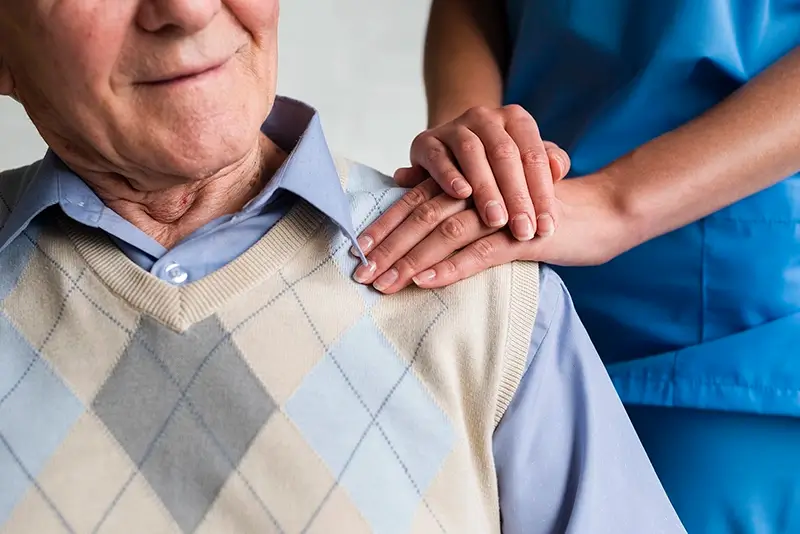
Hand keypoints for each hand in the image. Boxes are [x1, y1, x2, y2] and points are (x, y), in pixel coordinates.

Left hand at [352, 174, 632, 293]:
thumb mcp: (490, 197)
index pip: (416, 200)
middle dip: (390, 247)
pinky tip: (426, 280)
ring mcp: (502, 212)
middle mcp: (480, 191)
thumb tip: (400, 180)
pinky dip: (452, 267)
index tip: (358, 250)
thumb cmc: (535, 208)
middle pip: (423, 216)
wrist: (598, 211)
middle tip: (362, 274)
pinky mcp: (524, 235)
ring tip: (385, 283)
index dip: (385, 224)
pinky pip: (482, 252)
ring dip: (412, 260)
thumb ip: (447, 190)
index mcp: (468, 182)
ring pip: (447, 233)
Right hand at [394, 105, 570, 240]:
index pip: (533, 156)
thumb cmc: (499, 165)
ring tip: (496, 220)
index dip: (542, 193)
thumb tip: (559, 169)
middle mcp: (485, 117)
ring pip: (472, 153)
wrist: (454, 152)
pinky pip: (437, 156)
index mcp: (515, 119)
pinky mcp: (426, 141)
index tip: (547, 227)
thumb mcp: (526, 162)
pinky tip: (460, 194)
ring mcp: (454, 127)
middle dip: (516, 196)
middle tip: (523, 231)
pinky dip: (448, 175)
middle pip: (504, 154)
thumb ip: (549, 164)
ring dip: (485, 188)